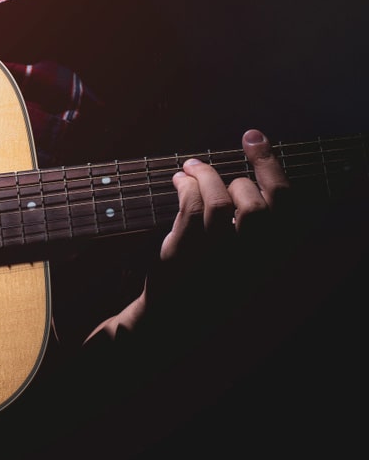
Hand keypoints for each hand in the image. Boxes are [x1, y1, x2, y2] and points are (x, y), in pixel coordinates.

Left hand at [88, 129, 291, 342]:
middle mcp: (251, 264)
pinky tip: (180, 181)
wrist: (174, 322)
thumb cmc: (212, 283)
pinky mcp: (186, 257)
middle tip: (211, 169)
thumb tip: (242, 175)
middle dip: (234, 179)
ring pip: (218, 203)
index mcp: (271, 258)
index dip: (270, 165)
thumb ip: (249, 221)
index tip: (253, 138)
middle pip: (255, 204)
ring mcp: (217, 262)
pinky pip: (189, 208)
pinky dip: (186, 187)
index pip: (285, 204)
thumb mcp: (243, 256)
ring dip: (205, 177)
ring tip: (191, 167)